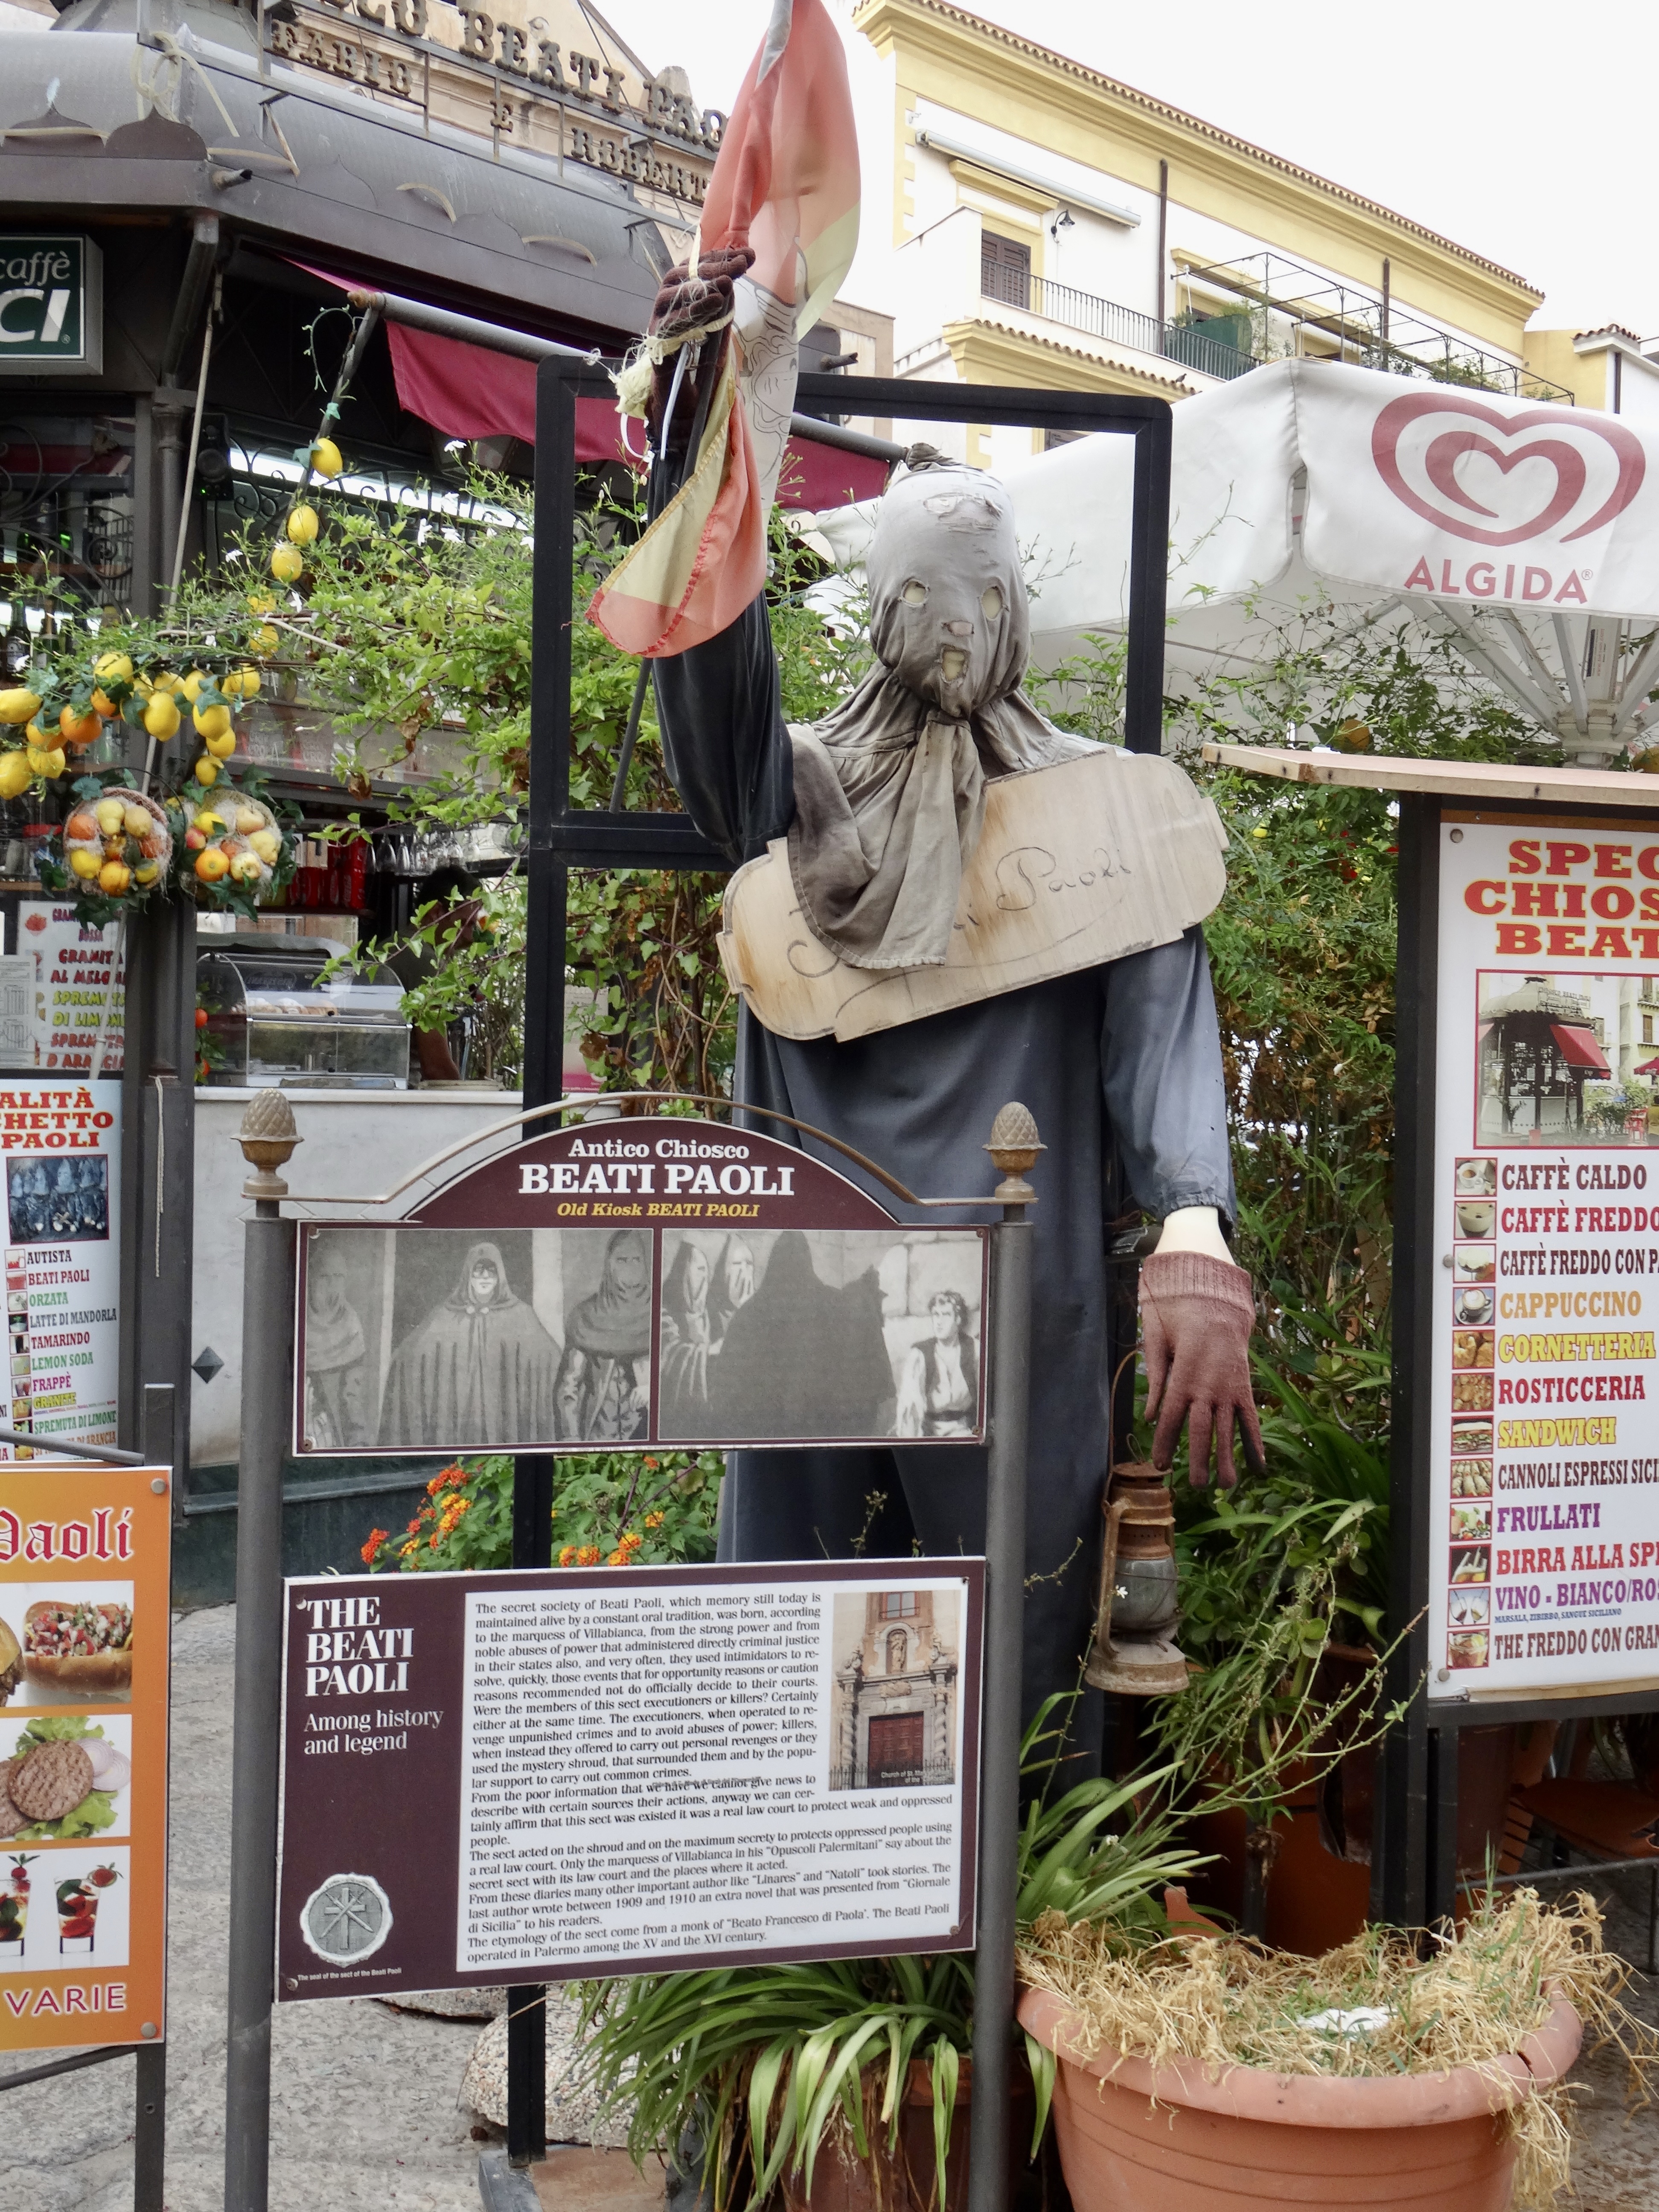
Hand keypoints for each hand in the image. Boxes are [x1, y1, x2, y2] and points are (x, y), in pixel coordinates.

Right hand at [646, 247, 755, 446]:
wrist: (682, 408)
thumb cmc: (699, 372)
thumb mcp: (718, 335)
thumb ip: (722, 311)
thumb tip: (730, 282)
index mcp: (682, 302)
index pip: (697, 269)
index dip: (719, 258)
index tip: (746, 254)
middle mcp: (668, 307)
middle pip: (685, 274)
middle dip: (715, 265)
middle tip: (741, 263)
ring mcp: (660, 323)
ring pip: (673, 291)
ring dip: (702, 283)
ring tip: (728, 281)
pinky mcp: (658, 342)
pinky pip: (672, 319)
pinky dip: (694, 309)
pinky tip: (715, 302)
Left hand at [1139, 1249, 1262, 1487]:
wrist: (1217, 1289)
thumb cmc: (1178, 1308)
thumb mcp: (1156, 1333)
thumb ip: (1155, 1376)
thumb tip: (1152, 1415)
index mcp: (1184, 1370)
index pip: (1172, 1415)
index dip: (1166, 1442)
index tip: (1160, 1466)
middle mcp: (1209, 1382)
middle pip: (1201, 1428)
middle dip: (1197, 1458)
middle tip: (1195, 1486)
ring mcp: (1230, 1384)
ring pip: (1228, 1427)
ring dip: (1227, 1457)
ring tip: (1225, 1486)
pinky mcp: (1244, 1383)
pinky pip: (1251, 1416)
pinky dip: (1254, 1440)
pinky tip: (1258, 1465)